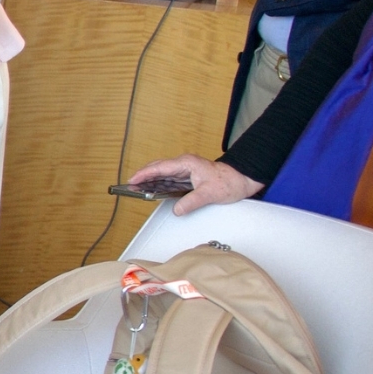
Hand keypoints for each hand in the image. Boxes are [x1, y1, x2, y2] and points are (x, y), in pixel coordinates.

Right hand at [125, 154, 261, 216]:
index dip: (144, 174)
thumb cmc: (229, 182)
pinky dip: (159, 185)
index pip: (160, 167)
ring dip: (150, 182)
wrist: (242, 180)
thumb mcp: (210, 194)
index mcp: (186, 163)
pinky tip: (152, 191)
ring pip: (163, 175)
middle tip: (130, 186)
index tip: (132, 180)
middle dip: (143, 177)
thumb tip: (177, 210)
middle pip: (158, 169)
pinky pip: (169, 181)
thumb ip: (191, 202)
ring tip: (137, 190)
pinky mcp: (187, 178)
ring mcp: (185, 171)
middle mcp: (184, 165)